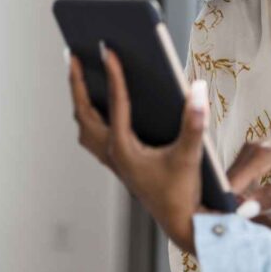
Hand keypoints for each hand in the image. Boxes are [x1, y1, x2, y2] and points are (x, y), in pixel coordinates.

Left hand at [68, 47, 207, 252]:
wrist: (180, 221)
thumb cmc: (183, 190)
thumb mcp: (191, 154)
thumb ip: (195, 121)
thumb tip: (198, 87)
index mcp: (123, 150)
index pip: (115, 104)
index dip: (112, 74)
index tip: (107, 50)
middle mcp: (112, 154)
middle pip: (84, 113)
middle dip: (77, 83)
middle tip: (72, 55)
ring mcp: (113, 160)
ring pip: (85, 126)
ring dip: (80, 100)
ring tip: (79, 76)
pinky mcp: (120, 163)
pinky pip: (94, 135)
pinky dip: (91, 116)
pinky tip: (100, 105)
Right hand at [226, 126, 270, 238]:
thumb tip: (242, 211)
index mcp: (260, 155)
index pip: (229, 186)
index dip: (230, 206)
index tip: (240, 222)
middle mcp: (249, 148)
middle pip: (227, 183)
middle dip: (235, 203)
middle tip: (255, 216)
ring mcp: (248, 148)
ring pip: (231, 180)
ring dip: (238, 197)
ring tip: (259, 206)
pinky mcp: (250, 152)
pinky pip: (238, 176)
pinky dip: (243, 189)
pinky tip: (258, 197)